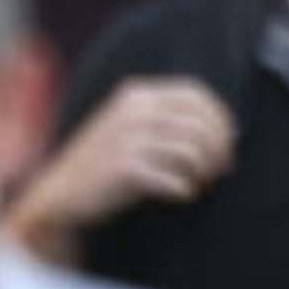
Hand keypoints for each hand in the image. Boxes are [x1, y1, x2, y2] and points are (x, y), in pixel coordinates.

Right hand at [12, 78, 235, 249]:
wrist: (60, 195)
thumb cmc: (105, 163)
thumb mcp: (130, 126)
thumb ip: (167, 118)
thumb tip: (227, 130)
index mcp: (137, 95)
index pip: (196, 94)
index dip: (220, 117)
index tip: (229, 140)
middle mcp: (133, 112)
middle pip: (200, 123)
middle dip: (219, 147)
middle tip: (221, 169)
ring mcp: (127, 140)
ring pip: (192, 151)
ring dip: (205, 171)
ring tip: (200, 182)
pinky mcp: (124, 170)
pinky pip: (174, 179)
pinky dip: (186, 189)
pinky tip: (182, 195)